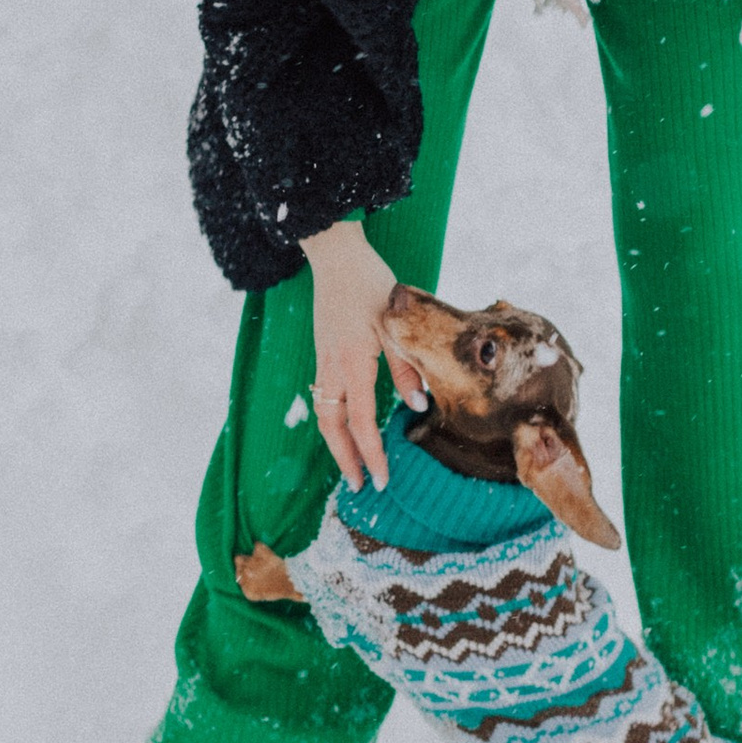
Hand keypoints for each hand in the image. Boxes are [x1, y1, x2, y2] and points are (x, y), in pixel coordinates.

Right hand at [299, 221, 422, 489]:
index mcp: (354, 364)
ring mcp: (324, 361)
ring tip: (351, 464)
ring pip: (325, 413)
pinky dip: (334, 420)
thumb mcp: (396, 326)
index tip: (381, 481)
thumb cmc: (370, 285)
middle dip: (346, 460)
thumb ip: (407, 368)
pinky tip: (345, 426)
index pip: (361, 423)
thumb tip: (418, 406)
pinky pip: (325, 397)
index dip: (371, 455)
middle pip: (333, 427)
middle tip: (360, 486)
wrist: (336, 256)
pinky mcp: (323, 352)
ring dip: (337, 442)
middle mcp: (333, 368)